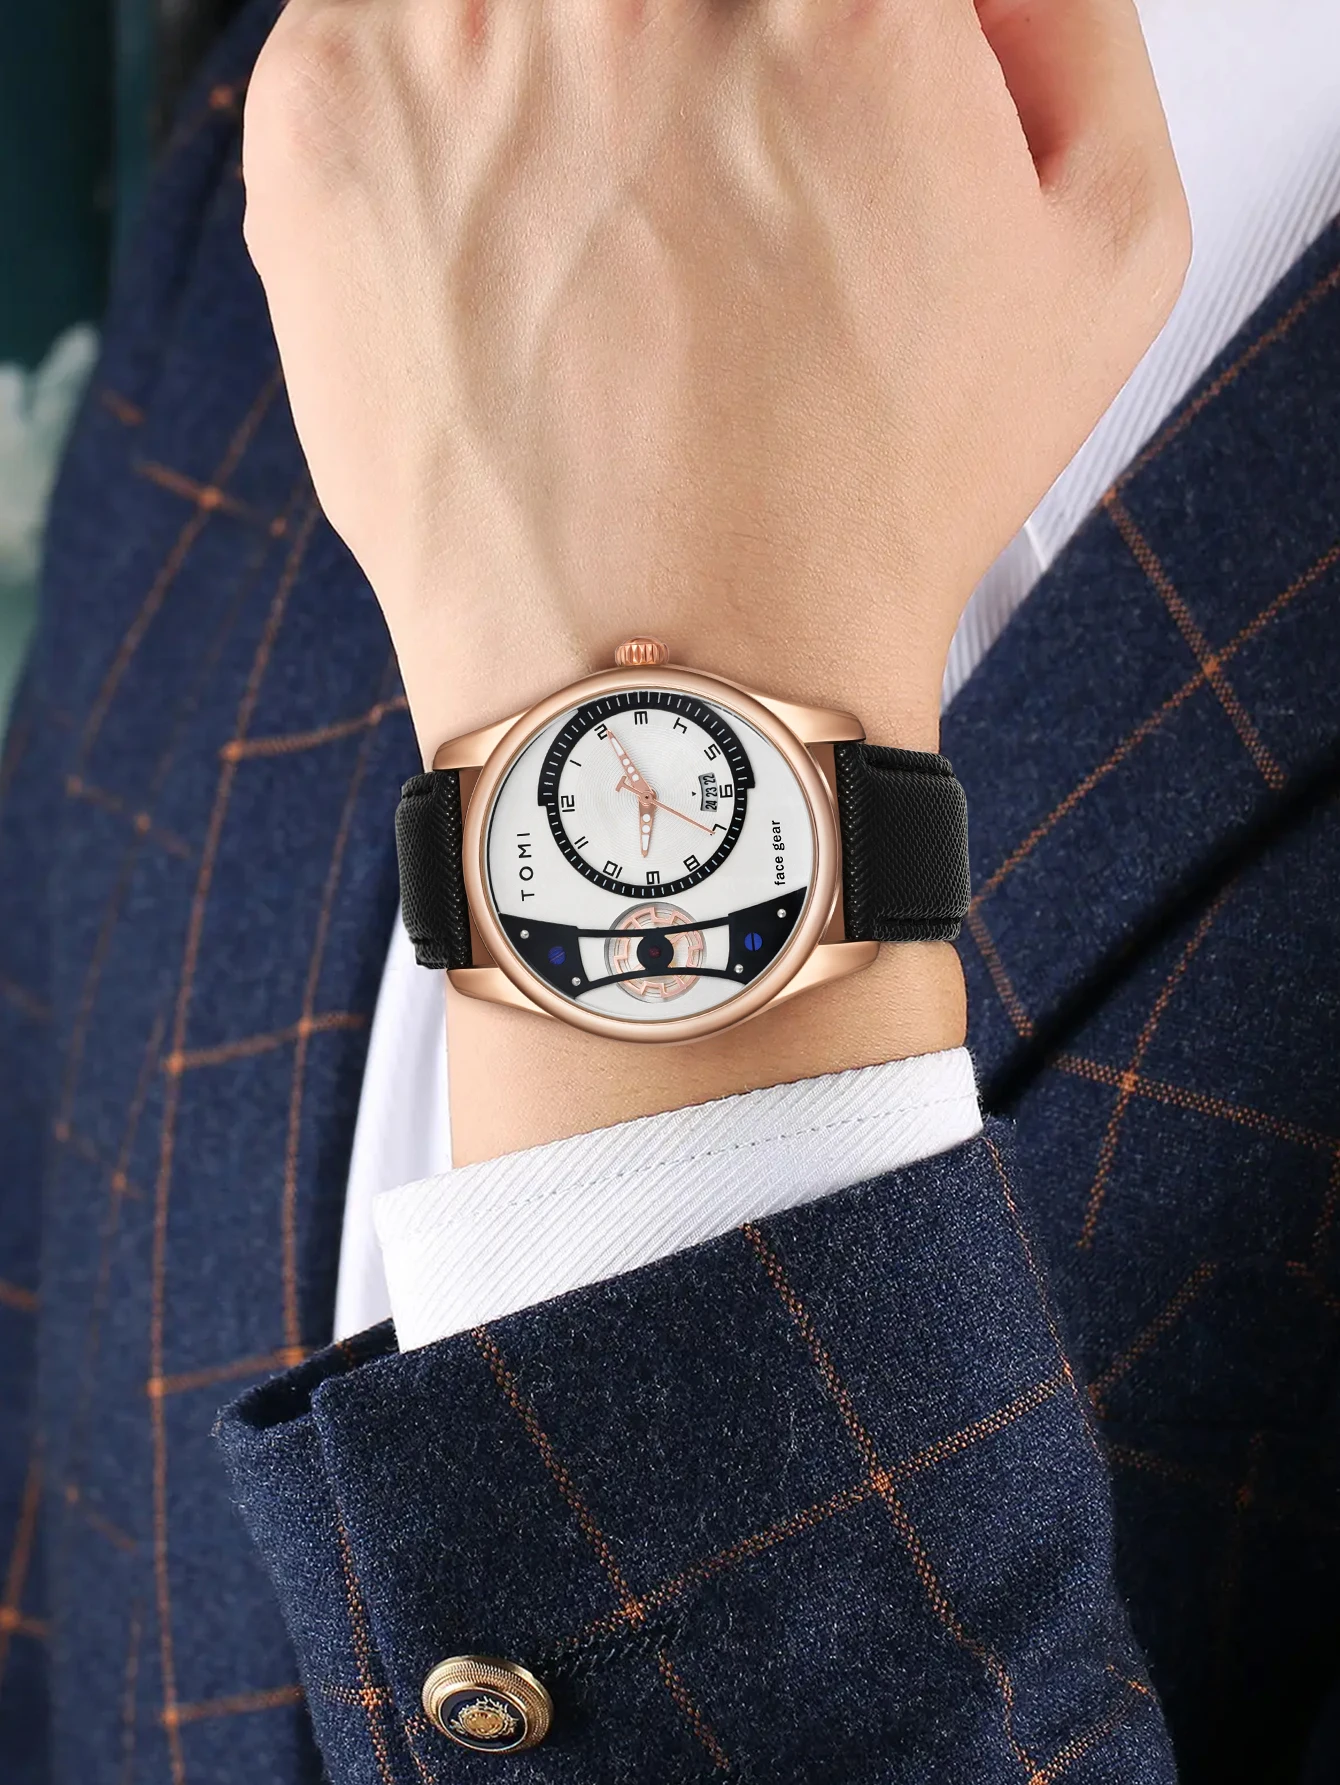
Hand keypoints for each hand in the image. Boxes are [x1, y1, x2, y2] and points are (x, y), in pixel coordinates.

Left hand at [241, 0, 1188, 1158]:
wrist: (671, 683)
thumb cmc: (875, 502)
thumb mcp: (1107, 247)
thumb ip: (1069, 14)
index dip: (803, 37)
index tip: (787, 96)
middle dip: (684, 58)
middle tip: (702, 171)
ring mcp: (460, 32)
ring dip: (551, 60)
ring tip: (598, 207)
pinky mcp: (325, 112)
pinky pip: (373, 15)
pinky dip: (429, 95)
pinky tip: (499, 238)